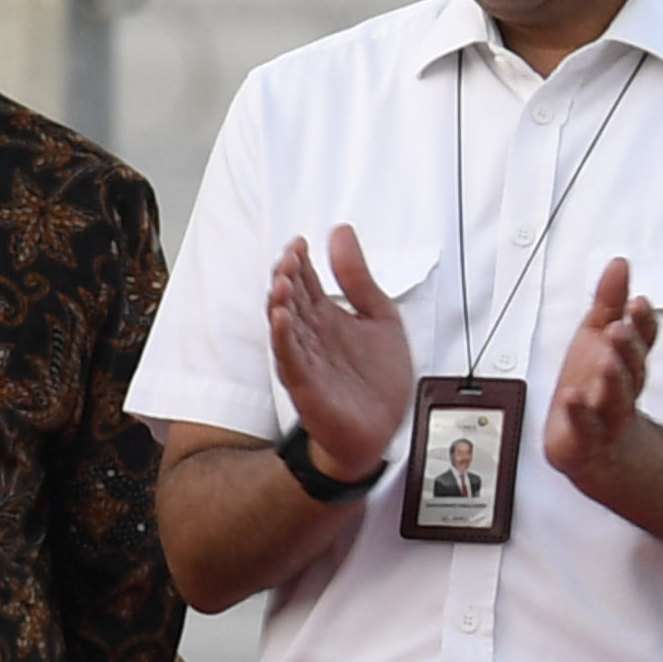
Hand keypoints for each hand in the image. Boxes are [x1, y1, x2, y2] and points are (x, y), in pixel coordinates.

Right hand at [266, 222, 416, 475]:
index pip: (306, 283)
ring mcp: (306, 359)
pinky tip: (281, 319)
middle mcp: (311, 336)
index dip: (301, 262)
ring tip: (282, 279)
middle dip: (288, 277)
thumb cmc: (377, 380)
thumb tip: (341, 231)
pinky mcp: (307, 384)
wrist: (382, 429)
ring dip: (280, 302)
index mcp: (326, 317)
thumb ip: (358, 277)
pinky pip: (290, 359)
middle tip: (290, 256)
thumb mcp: (379, 316)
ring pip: (286, 326)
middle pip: (292, 299)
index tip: (300, 242)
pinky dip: (283, 339)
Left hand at [546, 255, 657, 482]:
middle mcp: (622, 387)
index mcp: (625, 360)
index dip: (642, 322)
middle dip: (628, 347)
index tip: (638, 302)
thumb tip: (619, 262)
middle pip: (632, 367)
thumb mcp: (597, 335)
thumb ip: (609, 301)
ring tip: (606, 361)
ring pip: (617, 397)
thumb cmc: (594, 383)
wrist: (594, 444)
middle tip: (620, 328)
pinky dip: (580, 413)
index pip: (642, 338)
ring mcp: (607, 415)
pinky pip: (586, 427)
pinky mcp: (586, 439)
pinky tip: (573, 398)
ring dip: (613, 378)